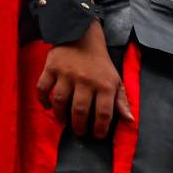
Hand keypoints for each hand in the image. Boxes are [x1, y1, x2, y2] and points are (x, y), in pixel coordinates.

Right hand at [36, 21, 132, 137]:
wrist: (82, 36)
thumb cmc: (100, 64)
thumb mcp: (116, 80)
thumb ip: (121, 101)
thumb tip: (129, 120)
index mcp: (104, 85)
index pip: (104, 112)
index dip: (101, 128)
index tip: (98, 135)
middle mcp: (86, 81)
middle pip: (80, 110)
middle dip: (79, 126)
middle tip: (80, 132)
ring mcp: (67, 74)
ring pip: (60, 101)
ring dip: (61, 115)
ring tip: (64, 122)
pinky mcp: (51, 68)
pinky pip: (43, 87)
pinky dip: (43, 99)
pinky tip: (47, 107)